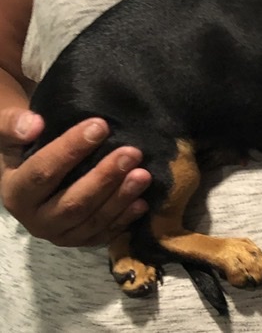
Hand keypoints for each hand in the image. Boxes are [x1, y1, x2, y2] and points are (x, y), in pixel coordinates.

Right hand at [0, 107, 150, 246]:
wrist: (33, 172)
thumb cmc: (24, 147)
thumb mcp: (8, 131)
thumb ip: (13, 125)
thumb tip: (34, 124)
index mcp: (15, 193)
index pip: (43, 172)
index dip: (71, 149)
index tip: (101, 126)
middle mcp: (35, 221)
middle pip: (74, 203)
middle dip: (105, 177)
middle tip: (133, 152)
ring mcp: (60, 235)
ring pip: (93, 220)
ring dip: (121, 198)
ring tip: (144, 175)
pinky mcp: (82, 241)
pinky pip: (105, 234)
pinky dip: (125, 219)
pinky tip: (143, 202)